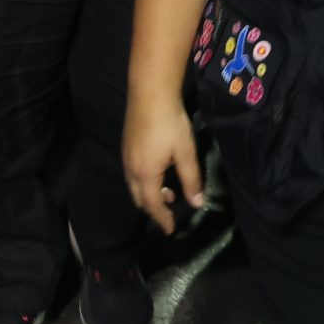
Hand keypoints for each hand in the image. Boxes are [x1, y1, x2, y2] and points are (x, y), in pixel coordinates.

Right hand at [124, 93, 205, 234]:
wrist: (150, 93)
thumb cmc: (170, 124)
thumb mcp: (186, 153)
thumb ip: (191, 180)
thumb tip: (197, 203)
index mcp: (145, 174)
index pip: (153, 205)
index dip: (162, 219)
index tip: (171, 230)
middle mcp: (131, 168)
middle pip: (139, 198)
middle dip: (153, 208)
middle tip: (169, 213)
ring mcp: (126, 156)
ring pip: (134, 185)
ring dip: (149, 194)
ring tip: (168, 192)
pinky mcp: (126, 145)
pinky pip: (132, 174)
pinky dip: (144, 182)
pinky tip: (158, 173)